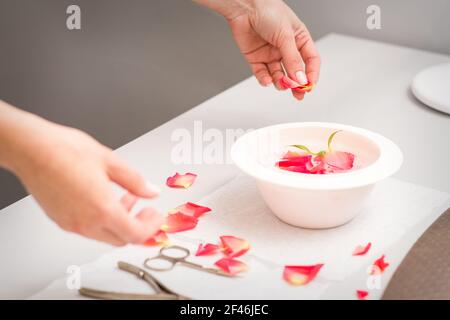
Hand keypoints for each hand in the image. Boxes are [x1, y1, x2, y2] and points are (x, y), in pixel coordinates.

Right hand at [0, 103, 163, 245]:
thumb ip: (135, 181)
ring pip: (105, 235)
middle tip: (146, 211)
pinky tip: (106, 198)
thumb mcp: (110, 161)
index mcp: (102, 209)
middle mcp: (85, 222)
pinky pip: (89, 228)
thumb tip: (151, 191)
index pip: (135, 234)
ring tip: (128, 197)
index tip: (156, 216)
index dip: (151, 227)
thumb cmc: (64, 150)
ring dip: (121, 221)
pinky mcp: (61, 219)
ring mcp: (71, 223)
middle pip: (121, 239)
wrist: (31, 149)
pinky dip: (104, 219)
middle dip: (138, 227)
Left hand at [197, 0, 320, 99]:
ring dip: (280, 82)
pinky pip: (262, 74)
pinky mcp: (256, 59)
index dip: (311, 74)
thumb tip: (300, 79)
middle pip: (295, 71)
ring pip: (278, 75)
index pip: (310, 60)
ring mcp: (271, 54)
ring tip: (280, 84)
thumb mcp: (286, 37)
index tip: (309, 85)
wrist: (244, 7)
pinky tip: (267, 80)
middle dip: (296, 84)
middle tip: (298, 94)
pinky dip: (265, 79)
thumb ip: (293, 60)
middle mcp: (286, 48)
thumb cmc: (268, 11)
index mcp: (299, 39)